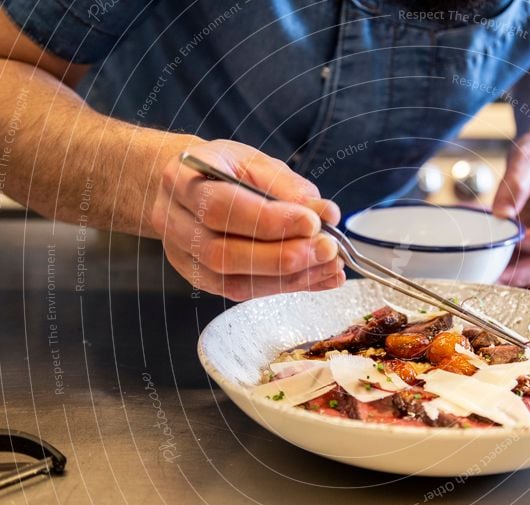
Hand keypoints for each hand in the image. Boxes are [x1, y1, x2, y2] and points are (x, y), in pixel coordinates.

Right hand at [151, 140, 343, 300]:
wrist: (187, 185)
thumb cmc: (222, 168)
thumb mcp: (253, 161)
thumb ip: (288, 187)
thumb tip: (325, 214)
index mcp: (181, 180)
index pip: (222, 208)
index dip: (270, 221)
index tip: (313, 223)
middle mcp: (174, 222)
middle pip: (224, 253)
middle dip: (283, 256)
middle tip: (327, 249)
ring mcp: (184, 257)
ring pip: (234, 281)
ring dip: (290, 277)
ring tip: (330, 265)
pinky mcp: (201, 279)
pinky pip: (243, 291)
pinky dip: (287, 286)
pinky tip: (319, 277)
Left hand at [492, 131, 529, 286]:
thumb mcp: (527, 158)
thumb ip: (516, 185)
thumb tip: (501, 217)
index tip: (503, 242)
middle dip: (521, 272)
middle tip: (491, 277)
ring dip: (515, 275)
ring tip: (487, 277)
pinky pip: (529, 260)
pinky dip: (511, 267)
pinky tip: (490, 268)